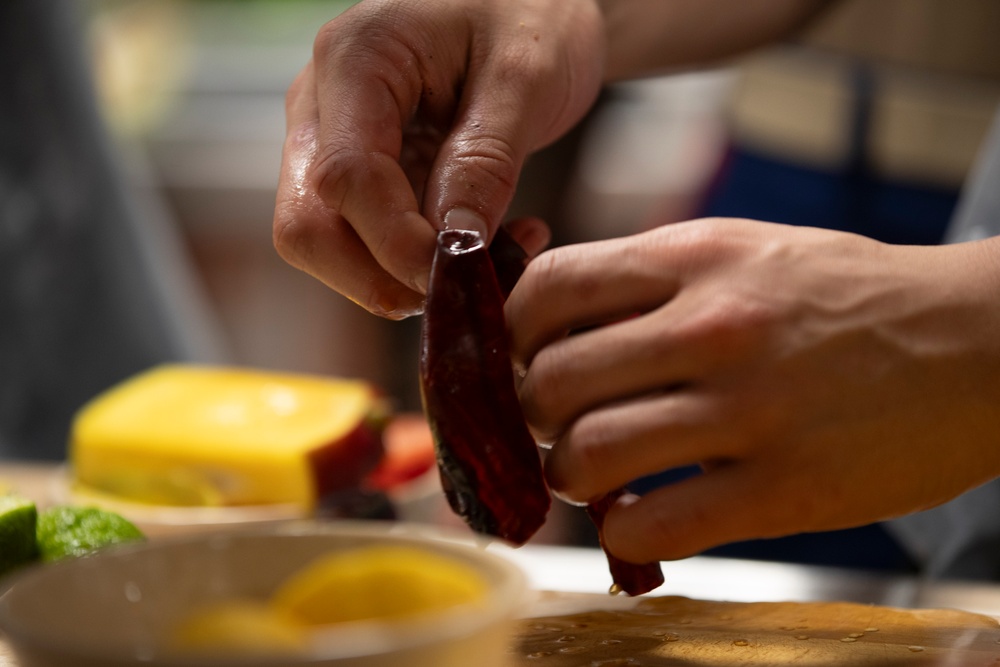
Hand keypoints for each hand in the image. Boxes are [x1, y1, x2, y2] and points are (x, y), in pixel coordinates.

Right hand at [273, 0, 603, 317]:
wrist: (533, 3)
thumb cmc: (532, 12)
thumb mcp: (526, 77)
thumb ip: (486, 161)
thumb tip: (453, 247)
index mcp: (354, 59)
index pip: (343, 177)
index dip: (395, 242)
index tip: (460, 271)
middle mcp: (323, 104)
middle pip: (308, 226)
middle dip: (382, 275)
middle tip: (467, 283)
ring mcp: (334, 142)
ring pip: (330, 246)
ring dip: (405, 277)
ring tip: (498, 255)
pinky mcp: (361, 173)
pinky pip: (367, 242)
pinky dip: (419, 264)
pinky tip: (487, 244)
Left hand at [506, 218, 999, 562]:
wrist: (978, 340)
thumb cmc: (845, 295)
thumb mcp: (741, 250)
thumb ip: (647, 280)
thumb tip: (548, 324)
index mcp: (695, 258)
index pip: (546, 288)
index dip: (509, 335)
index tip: (521, 364)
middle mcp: (713, 326)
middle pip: (549, 381)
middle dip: (532, 418)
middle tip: (556, 431)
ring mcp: (749, 409)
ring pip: (588, 455)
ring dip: (569, 479)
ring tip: (593, 480)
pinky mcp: (785, 489)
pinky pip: (653, 526)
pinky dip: (623, 535)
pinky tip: (638, 521)